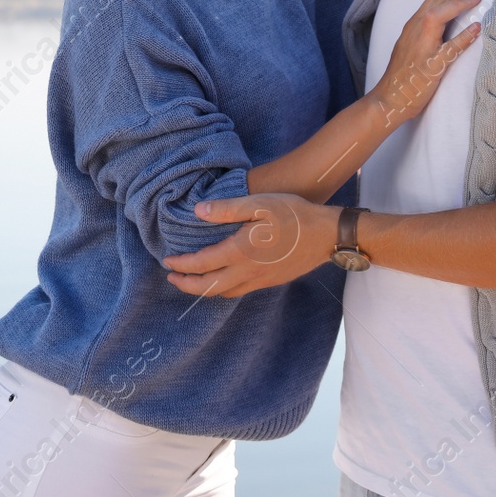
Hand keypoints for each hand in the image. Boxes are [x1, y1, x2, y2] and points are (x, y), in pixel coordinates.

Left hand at [162, 193, 336, 297]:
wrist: (327, 235)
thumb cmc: (294, 214)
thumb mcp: (260, 203)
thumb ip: (227, 208)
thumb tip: (198, 211)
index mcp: (241, 251)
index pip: (202, 264)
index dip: (181, 265)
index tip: (168, 261)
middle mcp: (248, 271)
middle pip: (208, 287)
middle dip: (186, 284)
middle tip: (172, 277)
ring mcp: (260, 279)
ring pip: (224, 293)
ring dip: (204, 289)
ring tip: (193, 279)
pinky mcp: (270, 281)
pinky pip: (239, 291)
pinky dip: (223, 289)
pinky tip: (222, 278)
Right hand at [370, 0, 485, 126]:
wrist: (388, 99)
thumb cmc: (403, 75)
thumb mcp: (414, 45)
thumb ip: (429, 30)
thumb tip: (453, 19)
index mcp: (413, 24)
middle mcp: (415, 30)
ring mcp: (421, 47)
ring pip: (437, 15)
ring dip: (459, 2)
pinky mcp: (429, 65)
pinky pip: (448, 48)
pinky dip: (462, 37)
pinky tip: (477, 28)